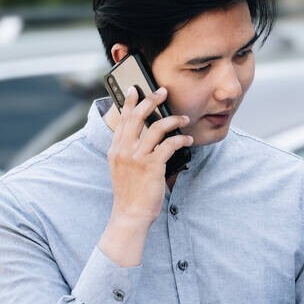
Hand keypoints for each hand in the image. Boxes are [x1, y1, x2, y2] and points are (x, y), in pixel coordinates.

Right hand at [107, 86, 191, 224]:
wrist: (130, 214)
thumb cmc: (131, 194)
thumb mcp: (123, 169)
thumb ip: (130, 152)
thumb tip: (147, 137)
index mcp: (116, 150)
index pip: (122, 120)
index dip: (129, 102)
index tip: (135, 89)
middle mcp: (124, 151)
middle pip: (137, 117)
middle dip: (151, 100)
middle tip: (163, 91)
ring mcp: (137, 158)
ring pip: (156, 128)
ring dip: (174, 119)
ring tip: (184, 118)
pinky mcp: (152, 166)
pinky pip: (169, 145)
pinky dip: (181, 139)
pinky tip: (188, 139)